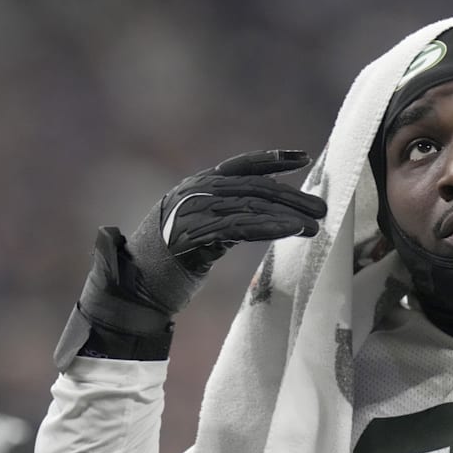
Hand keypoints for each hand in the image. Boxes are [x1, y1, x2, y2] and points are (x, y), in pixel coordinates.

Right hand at [54, 150, 325, 367]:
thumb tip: (267, 210)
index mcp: (192, 188)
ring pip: (249, 206)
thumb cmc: (167, 269)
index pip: (238, 166)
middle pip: (251, 187)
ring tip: (315, 224)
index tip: (304, 158)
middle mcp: (191, 193)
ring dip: (287, 214)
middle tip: (321, 207)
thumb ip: (226, 217)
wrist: (131, 295)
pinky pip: (239, 228)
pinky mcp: (191, 237)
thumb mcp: (200, 234)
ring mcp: (189, 213)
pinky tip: (293, 231)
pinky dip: (269, 227)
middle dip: (290, 195)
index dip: (271, 159)